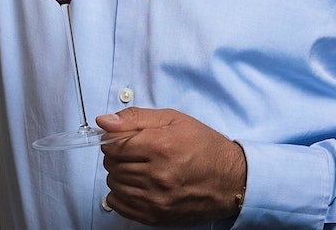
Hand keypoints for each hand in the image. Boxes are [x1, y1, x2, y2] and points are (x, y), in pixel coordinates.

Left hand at [97, 107, 246, 225]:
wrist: (231, 179)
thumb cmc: (204, 146)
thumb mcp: (173, 119)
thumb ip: (135, 118)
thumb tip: (103, 121)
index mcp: (160, 147)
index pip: (112, 145)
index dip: (114, 139)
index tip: (123, 139)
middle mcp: (157, 176)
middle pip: (111, 165)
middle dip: (117, 156)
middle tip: (134, 153)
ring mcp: (156, 200)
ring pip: (113, 184)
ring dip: (119, 174)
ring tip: (138, 168)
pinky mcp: (156, 216)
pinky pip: (119, 205)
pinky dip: (121, 194)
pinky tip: (136, 185)